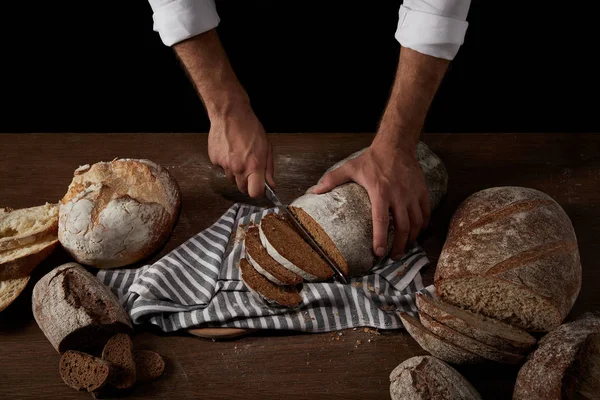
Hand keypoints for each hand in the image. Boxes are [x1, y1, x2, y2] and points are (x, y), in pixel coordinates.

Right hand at [208, 106, 274, 197]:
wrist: (230, 114)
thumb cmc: (250, 128)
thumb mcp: (267, 148)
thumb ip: (268, 169)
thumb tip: (271, 184)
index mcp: (254, 166)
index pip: (255, 193)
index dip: (258, 192)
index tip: (259, 187)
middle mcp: (238, 168)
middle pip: (242, 189)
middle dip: (247, 183)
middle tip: (249, 169)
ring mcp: (225, 165)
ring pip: (231, 178)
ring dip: (236, 172)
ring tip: (238, 155)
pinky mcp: (215, 160)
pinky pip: (222, 168)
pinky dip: (225, 163)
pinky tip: (229, 150)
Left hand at [312, 140, 429, 259]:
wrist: (396, 145)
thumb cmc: (372, 159)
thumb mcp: (350, 167)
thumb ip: (332, 179)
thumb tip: (314, 191)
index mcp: (380, 192)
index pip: (381, 220)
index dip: (380, 239)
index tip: (378, 253)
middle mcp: (399, 195)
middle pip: (403, 227)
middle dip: (399, 245)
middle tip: (393, 257)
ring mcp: (412, 194)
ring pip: (417, 223)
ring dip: (411, 239)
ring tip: (405, 248)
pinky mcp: (422, 191)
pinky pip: (426, 213)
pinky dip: (423, 226)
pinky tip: (417, 232)